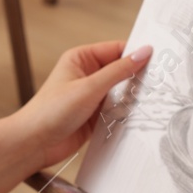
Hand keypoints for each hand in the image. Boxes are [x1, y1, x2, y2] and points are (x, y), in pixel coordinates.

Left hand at [13, 40, 152, 169]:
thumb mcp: (89, 87)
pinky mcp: (94, 116)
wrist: (34, 144)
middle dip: (136, 78)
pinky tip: (136, 116)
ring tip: (148, 101)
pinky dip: (126, 114)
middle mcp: (87, 75)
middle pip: (121, 71)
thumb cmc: (49, 112)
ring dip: (132, 98)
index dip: (136, 54)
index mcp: (81, 58)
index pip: (116, 49)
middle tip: (158, 83)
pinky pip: (117, 111)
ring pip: (121, 92)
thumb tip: (142, 53)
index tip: (157, 60)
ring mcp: (91, 96)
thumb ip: (118, 71)